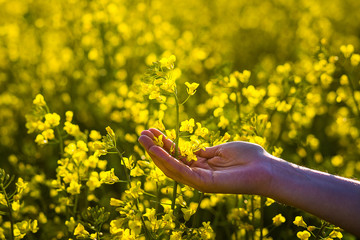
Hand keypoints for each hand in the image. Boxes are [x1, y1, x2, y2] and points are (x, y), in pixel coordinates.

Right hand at [138, 128, 273, 194]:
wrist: (266, 168)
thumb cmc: (249, 157)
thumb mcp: (222, 149)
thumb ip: (205, 151)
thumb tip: (192, 150)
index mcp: (203, 165)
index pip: (178, 155)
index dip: (164, 143)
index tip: (153, 130)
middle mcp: (198, 173)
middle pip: (171, 161)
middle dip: (155, 148)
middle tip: (141, 134)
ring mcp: (200, 180)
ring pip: (172, 167)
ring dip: (156, 154)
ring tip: (143, 139)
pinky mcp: (204, 183)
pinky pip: (182, 172)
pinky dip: (168, 161)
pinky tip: (156, 150)